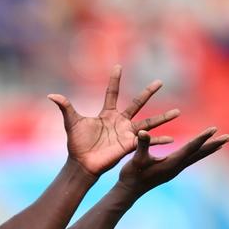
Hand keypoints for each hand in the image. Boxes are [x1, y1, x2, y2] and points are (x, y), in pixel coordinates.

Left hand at [49, 65, 179, 177]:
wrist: (82, 163)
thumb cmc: (77, 144)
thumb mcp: (71, 123)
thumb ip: (65, 107)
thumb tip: (51, 95)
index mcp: (107, 114)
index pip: (113, 93)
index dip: (115, 80)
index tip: (118, 66)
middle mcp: (120, 121)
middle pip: (137, 103)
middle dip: (148, 92)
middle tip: (160, 81)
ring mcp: (127, 133)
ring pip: (148, 122)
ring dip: (163, 118)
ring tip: (177, 111)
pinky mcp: (130, 144)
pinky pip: (147, 141)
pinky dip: (159, 141)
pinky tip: (172, 139)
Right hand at [117, 125, 228, 194]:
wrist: (129, 191)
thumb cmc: (131, 175)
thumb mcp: (136, 159)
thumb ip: (141, 145)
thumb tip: (143, 132)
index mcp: (171, 163)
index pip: (190, 148)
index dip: (202, 138)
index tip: (214, 129)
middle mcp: (177, 167)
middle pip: (199, 154)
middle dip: (214, 145)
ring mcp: (175, 169)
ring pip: (196, 157)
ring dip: (209, 149)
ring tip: (221, 143)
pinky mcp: (172, 170)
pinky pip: (190, 159)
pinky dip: (199, 153)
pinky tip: (201, 150)